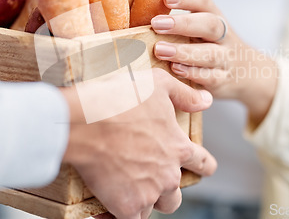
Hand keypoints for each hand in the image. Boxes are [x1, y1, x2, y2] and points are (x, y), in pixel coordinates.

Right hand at [59, 68, 216, 218]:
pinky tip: (110, 202)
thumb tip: (206, 101)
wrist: (82, 122)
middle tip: (146, 178)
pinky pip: (130, 218)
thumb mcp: (157, 83)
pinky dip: (121, 212)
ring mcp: (148, 193)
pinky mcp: (125, 206)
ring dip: (142, 200)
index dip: (202, 165)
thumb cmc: (118, 99)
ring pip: (152, 207)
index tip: (200, 167)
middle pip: (175, 196)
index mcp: (178, 147)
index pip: (203, 164)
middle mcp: (168, 175)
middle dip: (164, 190)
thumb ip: (185, 94)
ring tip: (123, 186)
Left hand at [151, 0, 277, 127]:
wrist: (249, 73)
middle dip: (183, 24)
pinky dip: (192, 73)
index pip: (203, 1)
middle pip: (210, 25)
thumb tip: (138, 13)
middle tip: (156, 24)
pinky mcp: (223, 80)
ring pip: (210, 53)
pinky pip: (210, 77)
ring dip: (184, 52)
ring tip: (160, 50)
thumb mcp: (201, 30)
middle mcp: (224, 36)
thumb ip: (178, 23)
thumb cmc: (210, 46)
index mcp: (215, 17)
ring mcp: (226, 58)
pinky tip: (174, 70)